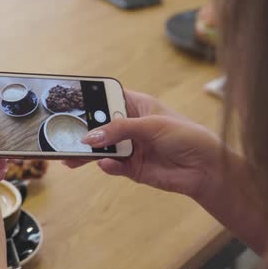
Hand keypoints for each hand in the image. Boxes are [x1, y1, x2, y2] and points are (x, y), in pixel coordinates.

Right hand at [65, 90, 223, 199]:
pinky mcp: (131, 168)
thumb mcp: (152, 125)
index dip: (89, 100)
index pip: (106, 98)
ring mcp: (129, 147)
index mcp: (135, 106)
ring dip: (86, 153)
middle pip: (98, 126)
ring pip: (100, 149)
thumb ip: (119, 130)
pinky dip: (106, 166)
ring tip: (69, 157)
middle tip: (61, 134)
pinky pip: (112, 166)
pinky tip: (104, 164)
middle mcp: (129, 126)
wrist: (206, 169)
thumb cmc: (186, 136)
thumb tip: (90, 137)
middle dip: (81, 130)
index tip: (68, 102)